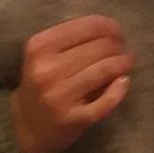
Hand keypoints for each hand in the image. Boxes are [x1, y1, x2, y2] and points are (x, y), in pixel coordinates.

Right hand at [10, 16, 132, 152]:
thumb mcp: (45, 54)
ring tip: (127, 63)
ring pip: (105, 69)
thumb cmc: (42, 82)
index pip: (88, 26)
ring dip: (124, 63)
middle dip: (119, 46)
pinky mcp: (71, 119)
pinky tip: (123, 82)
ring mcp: (58, 97)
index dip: (111, 27)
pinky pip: (106, 101)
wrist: (27, 125)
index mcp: (39, 47)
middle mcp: (45, 71)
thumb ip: (73, 38)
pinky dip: (119, 89)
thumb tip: (113, 30)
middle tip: (123, 51)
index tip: (117, 34)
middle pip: (101, 47)